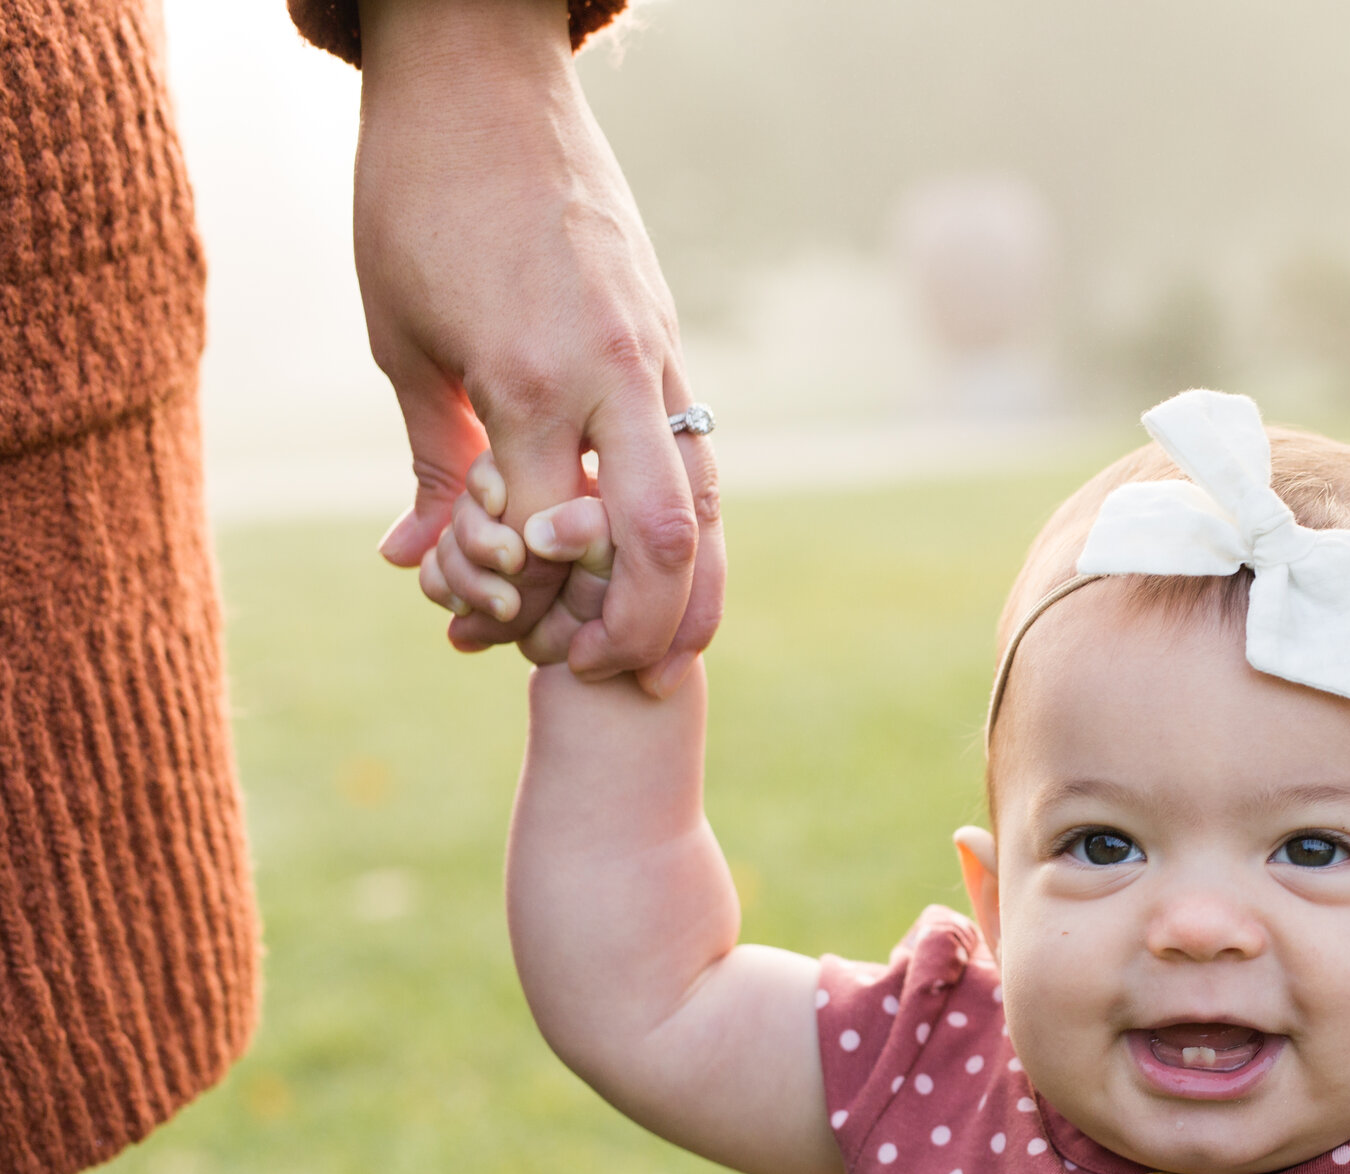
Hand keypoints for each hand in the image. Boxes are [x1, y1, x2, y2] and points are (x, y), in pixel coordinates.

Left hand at [354, 0, 721, 696]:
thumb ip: (431, 457)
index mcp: (529, 371)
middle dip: (634, 624)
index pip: (545, 535)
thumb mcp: (398, 335)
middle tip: (600, 671)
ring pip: (706, 501)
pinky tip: (660, 559)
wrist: (485, 81)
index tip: (482, 622)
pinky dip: (686, 522)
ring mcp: (656, 353)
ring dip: (686, 586)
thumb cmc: (416, 199)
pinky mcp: (671, 340)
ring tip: (654, 642)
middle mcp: (611, 370)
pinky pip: (699, 454)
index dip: (519, 598)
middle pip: (658, 538)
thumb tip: (417, 560)